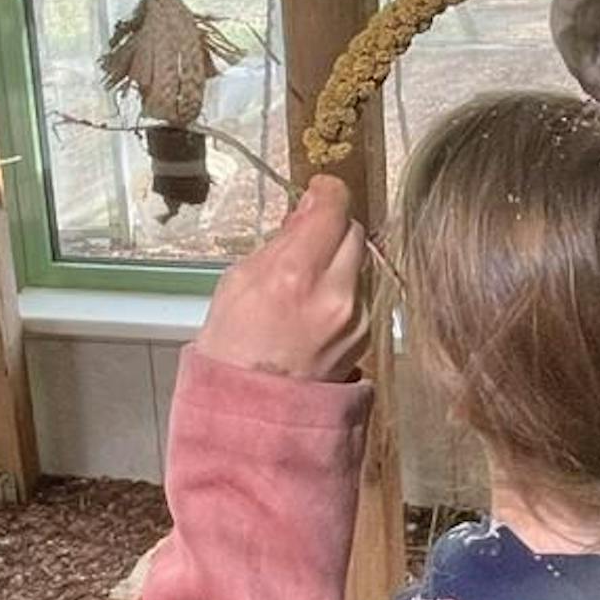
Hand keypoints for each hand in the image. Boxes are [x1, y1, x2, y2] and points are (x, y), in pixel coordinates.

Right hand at [198, 175, 369, 381]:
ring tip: (308, 278)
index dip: (328, 192)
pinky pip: (364, 294)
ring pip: (362, 262)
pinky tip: (318, 306)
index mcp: (294, 275)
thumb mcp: (238, 281)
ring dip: (340, 258)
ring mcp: (356, 317)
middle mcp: (335, 294)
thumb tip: (307, 213)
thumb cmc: (232, 347)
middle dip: (333, 226)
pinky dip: (345, 289)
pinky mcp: (367, 336)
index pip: (334, 210)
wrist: (252, 410)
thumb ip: (280, 242)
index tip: (320, 189)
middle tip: (309, 234)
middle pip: (355, 232)